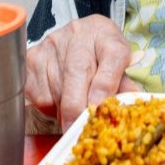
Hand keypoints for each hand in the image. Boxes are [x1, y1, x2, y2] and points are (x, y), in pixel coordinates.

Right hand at [24, 15, 140, 126]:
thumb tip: (131, 108)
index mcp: (108, 37)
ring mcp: (52, 45)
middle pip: (77, 73)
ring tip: (74, 110)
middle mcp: (79, 35)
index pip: (112, 57)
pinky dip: (50, 106)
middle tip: (80, 131)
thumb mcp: (119, 64)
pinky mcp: (32, 58)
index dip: (106, 85)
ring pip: (56, 90)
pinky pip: (40, 95)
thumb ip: (125, 85)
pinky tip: (59, 99)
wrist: (79, 33)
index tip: (99, 107)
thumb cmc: (101, 53)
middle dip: (78, 109)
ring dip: (65, 111)